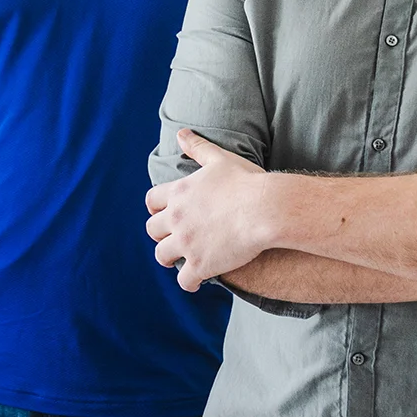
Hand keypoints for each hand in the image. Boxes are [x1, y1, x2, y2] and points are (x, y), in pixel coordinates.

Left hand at [145, 129, 270, 291]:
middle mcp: (176, 217)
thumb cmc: (246, 182)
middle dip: (161, 234)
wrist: (265, 209)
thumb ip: (198, 147)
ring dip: (171, 258)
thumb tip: (181, 133)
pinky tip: (196, 281)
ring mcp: (186, 243)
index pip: (151, 201)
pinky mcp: (200, 264)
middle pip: (152, 230)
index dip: (155, 208)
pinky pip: (184, 281)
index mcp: (179, 192)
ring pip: (162, 255)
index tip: (161, 213)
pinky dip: (188, 282)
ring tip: (182, 260)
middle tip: (173, 238)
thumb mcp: (220, 159)